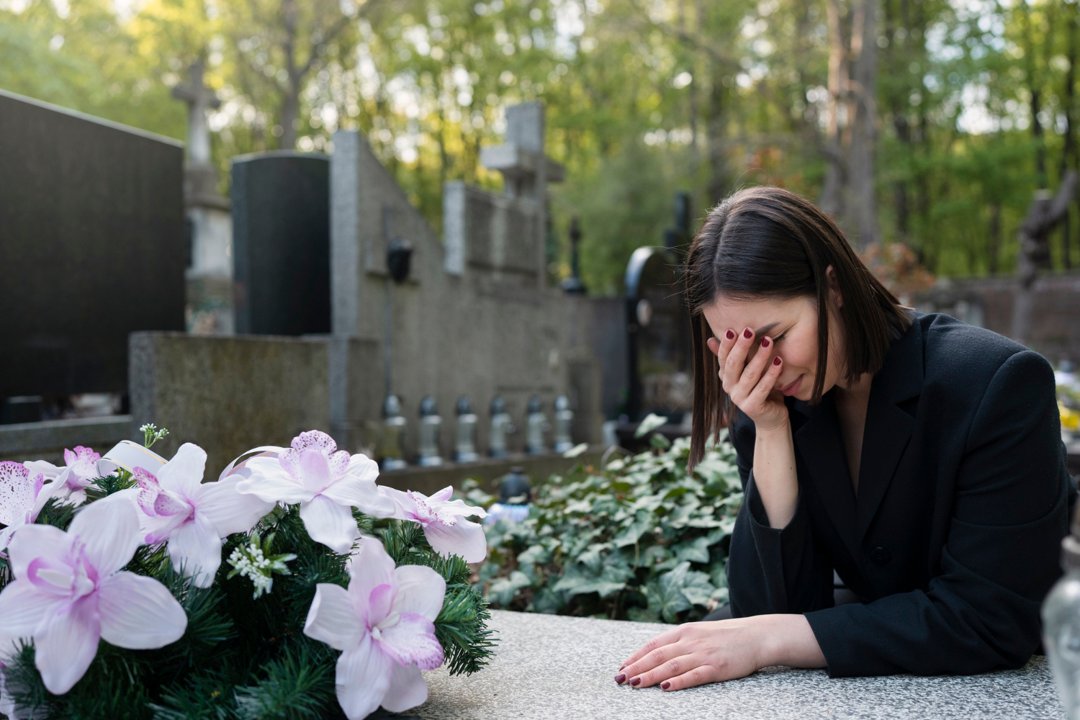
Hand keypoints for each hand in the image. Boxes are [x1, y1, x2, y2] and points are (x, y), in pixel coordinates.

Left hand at [616, 618, 764, 690]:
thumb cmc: (726, 636)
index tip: (622, 667)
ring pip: (671, 666)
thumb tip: (656, 654)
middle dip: (637, 668)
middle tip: (621, 679)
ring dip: (651, 675)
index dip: (636, 656)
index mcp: (684, 632)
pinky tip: (666, 687)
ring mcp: (703, 654)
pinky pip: (694, 675)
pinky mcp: (717, 668)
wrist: (757, 636)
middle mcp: (691, 641)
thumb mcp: (699, 632)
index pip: (654, 644)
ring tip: (636, 684)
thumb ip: (679, 642)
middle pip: (658, 655)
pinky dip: (679, 682)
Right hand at [707, 327, 787, 431]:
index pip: (722, 358)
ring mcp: (739, 399)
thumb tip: (710, 339)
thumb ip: (735, 356)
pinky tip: (779, 360)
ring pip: (750, 374)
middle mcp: (729, 388)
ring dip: (759, 357)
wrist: (771, 417)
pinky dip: (771, 373)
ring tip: (768, 341)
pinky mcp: (752, 407)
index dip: (726, 344)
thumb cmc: (760, 390)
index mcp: (726, 377)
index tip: (732, 329)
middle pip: (733, 364)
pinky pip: (763, 387)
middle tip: (749, 331)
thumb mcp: (746, 370)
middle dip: (741, 346)